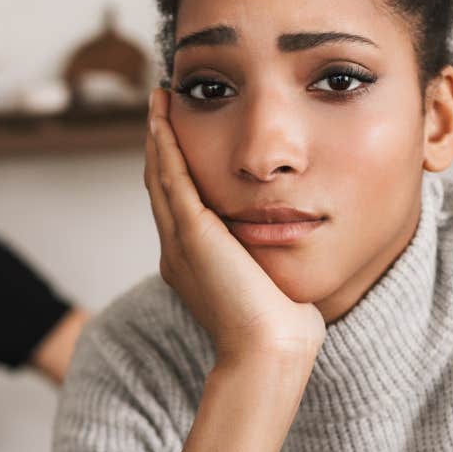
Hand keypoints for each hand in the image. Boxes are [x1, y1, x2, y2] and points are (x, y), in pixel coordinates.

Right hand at [144, 90, 324, 370]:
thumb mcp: (271, 284)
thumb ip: (268, 260)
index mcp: (193, 264)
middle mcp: (177, 251)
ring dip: (158, 135)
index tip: (182, 135)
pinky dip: (166, 144)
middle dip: (161, 143)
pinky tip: (164, 116)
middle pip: (161, 185)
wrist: (270, 350)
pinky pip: (171, 177)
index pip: (179, 204)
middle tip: (162, 104)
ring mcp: (179, 242)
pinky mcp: (191, 234)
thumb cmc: (282, 328)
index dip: (176, 167)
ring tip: (161, 100)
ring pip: (160, 176)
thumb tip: (293, 243)